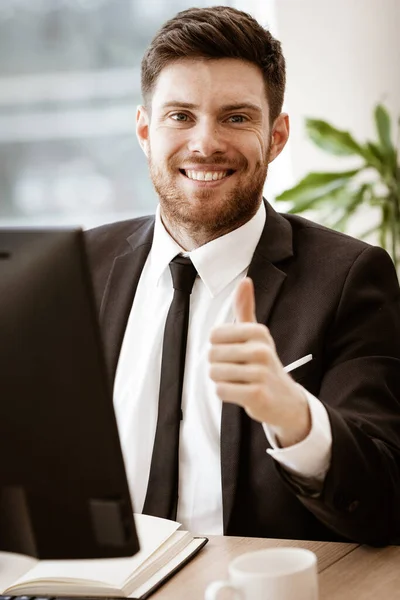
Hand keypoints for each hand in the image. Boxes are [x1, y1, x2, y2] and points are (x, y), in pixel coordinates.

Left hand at [208, 277, 310, 446]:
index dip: (218, 346)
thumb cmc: (263, 363)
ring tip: (239, 381)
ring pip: (215, 373)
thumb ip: (245, 308)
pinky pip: (221, 391)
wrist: (285, 399)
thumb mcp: (256, 334)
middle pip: (212, 355)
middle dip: (219, 365)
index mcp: (258, 332)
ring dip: (222, 380)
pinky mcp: (257, 395)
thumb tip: (245, 281)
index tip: (234, 352)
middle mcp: (261, 350)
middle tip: (237, 370)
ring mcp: (260, 373)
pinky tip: (240, 392)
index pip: (214, 335)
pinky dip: (225, 393)